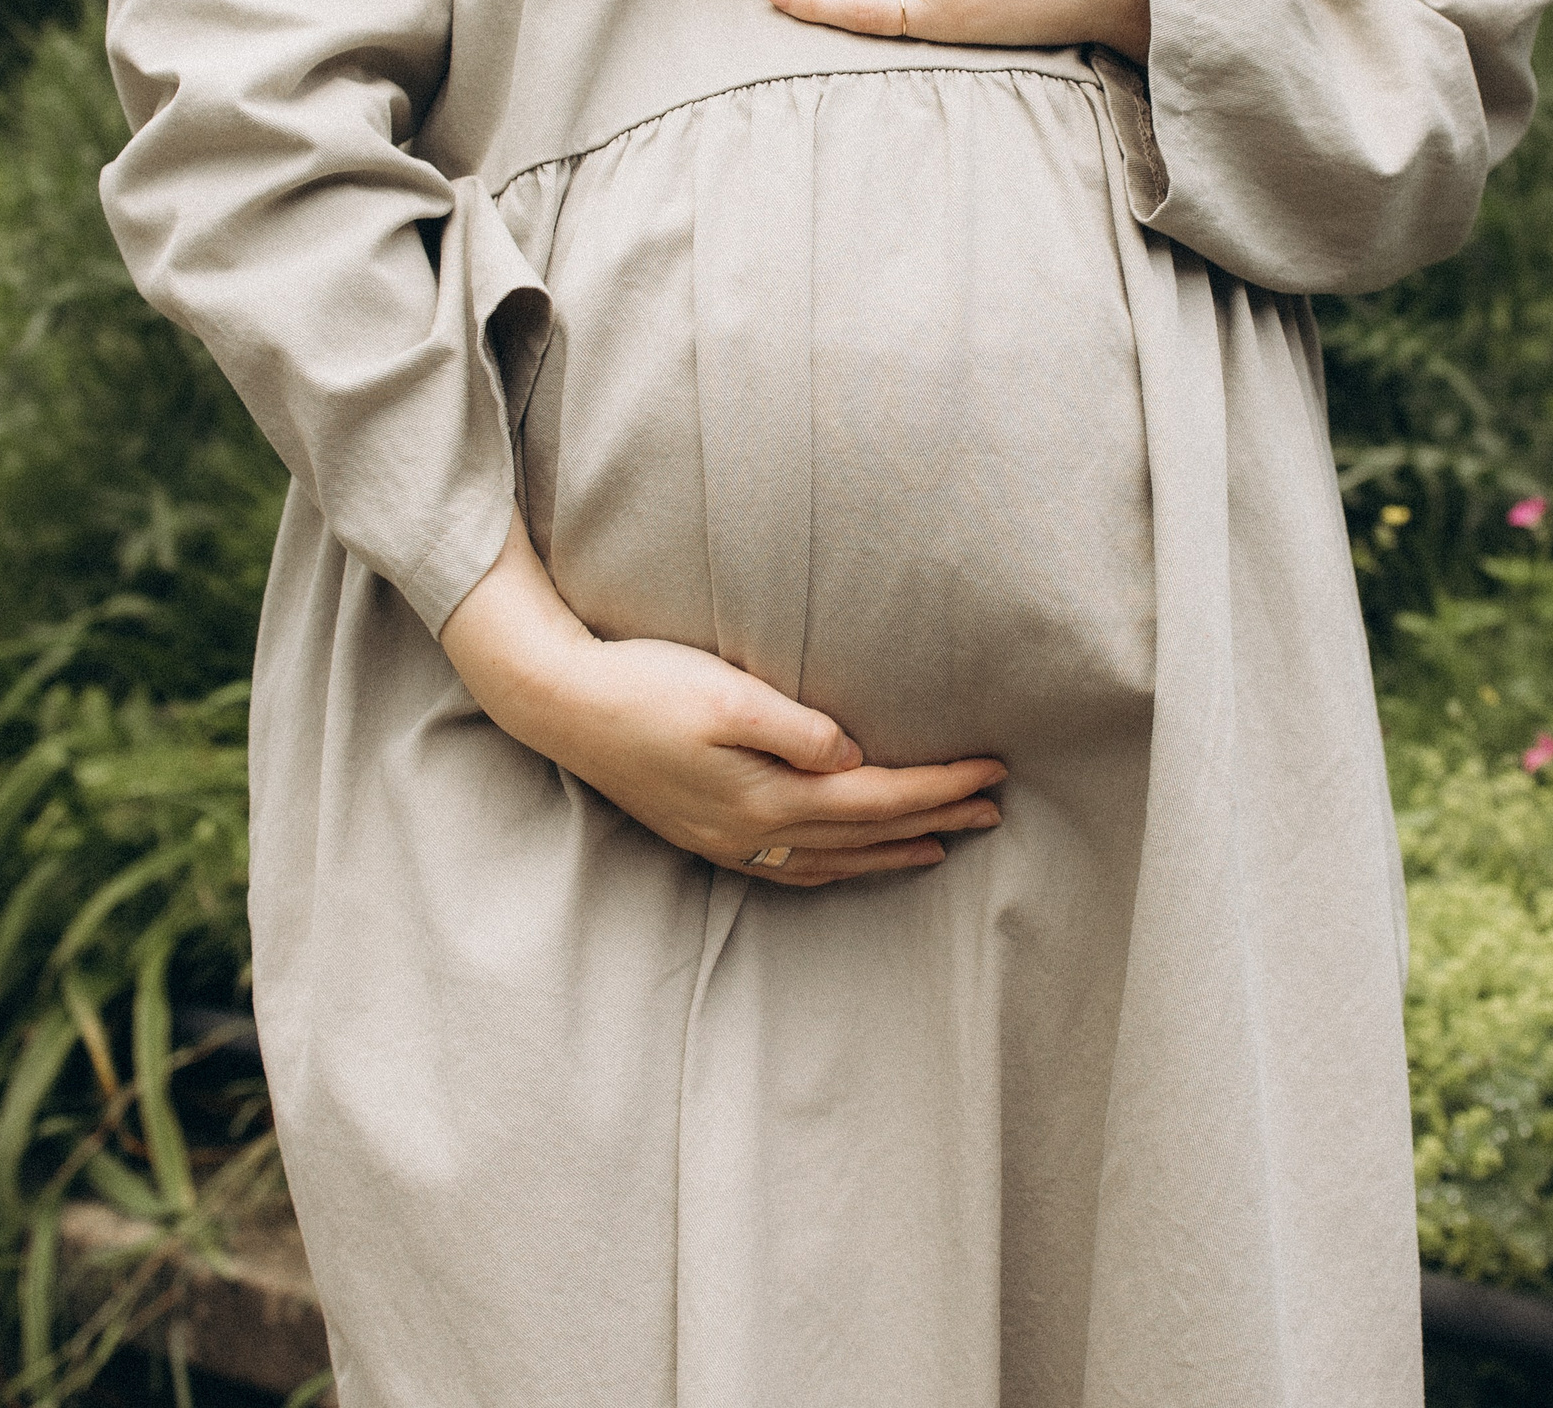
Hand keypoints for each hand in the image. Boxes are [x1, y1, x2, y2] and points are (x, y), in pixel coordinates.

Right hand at [442, 517, 1006, 885]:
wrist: (560, 704)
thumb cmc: (643, 685)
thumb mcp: (724, 694)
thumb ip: (794, 729)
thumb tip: (854, 757)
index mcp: (768, 796)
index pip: (879, 797)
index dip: (941, 787)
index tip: (992, 771)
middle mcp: (753, 832)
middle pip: (866, 834)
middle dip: (934, 821)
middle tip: (993, 810)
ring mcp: (727, 841)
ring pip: (832, 858)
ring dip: (891, 851)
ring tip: (942, 845)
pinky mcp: (705, 833)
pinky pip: (790, 867)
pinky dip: (835, 867)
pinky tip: (849, 860)